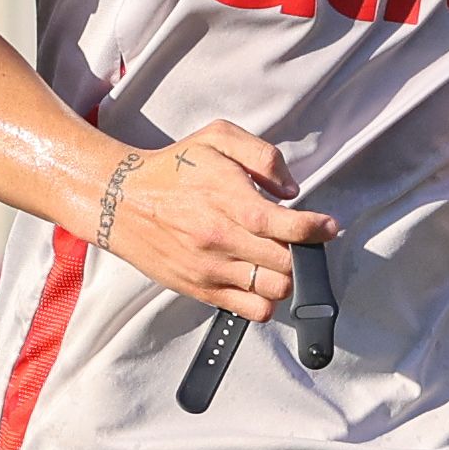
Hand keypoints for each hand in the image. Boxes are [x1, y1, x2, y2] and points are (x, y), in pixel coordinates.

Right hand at [97, 122, 331, 320]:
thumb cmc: (171, 170)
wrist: (121, 202)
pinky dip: (266, 300)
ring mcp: (212, 269)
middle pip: (287, 263)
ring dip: (286, 276)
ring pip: (275, 290)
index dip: (316, 229)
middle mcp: (222, 239)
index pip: (288, 226)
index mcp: (229, 200)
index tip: (327, 227)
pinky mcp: (202, 290)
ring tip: (278, 260)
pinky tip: (260, 279)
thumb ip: (262, 156)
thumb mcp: (217, 138)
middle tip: (297, 240)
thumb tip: (290, 189)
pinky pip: (251, 310)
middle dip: (302, 252)